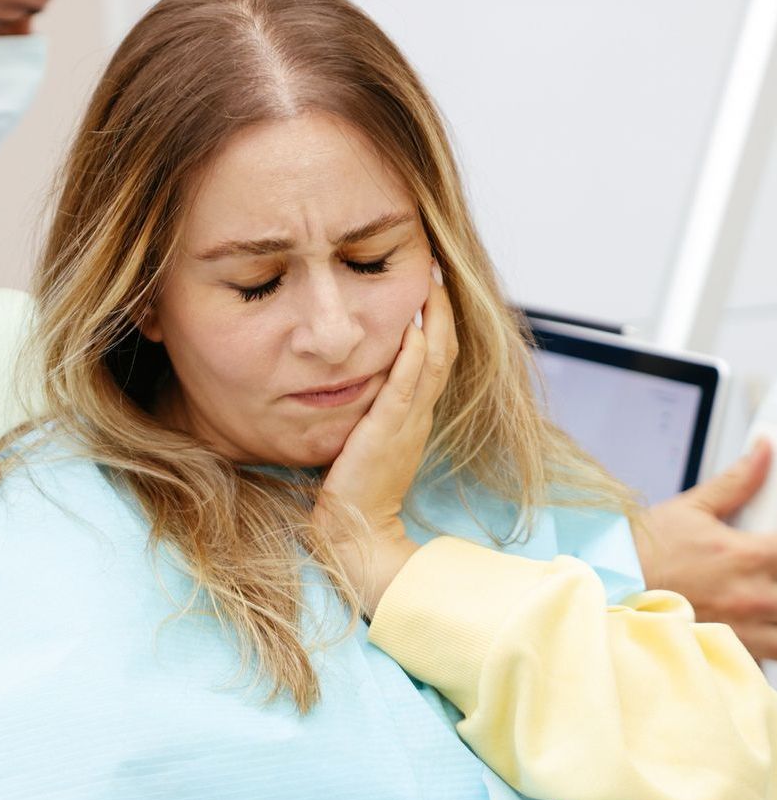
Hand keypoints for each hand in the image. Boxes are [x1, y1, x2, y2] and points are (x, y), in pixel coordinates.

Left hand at [312, 263, 457, 615]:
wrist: (357, 532)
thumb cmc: (356, 493)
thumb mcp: (369, 443)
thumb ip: (373, 414)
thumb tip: (362, 384)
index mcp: (413, 416)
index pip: (434, 358)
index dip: (438, 320)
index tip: (430, 284)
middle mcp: (417, 414)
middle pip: (442, 350)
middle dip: (441, 306)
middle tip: (436, 266)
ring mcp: (406, 422)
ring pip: (432, 361)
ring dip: (434, 318)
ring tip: (431, 280)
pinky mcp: (387, 432)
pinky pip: (405, 387)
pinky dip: (412, 355)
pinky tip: (413, 326)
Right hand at [632, 438, 776, 659]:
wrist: (606, 589)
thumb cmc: (642, 553)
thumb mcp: (691, 509)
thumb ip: (737, 481)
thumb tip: (763, 450)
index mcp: (746, 556)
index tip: (773, 546)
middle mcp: (751, 596)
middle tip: (767, 570)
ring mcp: (742, 628)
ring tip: (766, 600)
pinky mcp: (727, 650)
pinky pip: (767, 656)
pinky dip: (767, 641)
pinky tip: (752, 623)